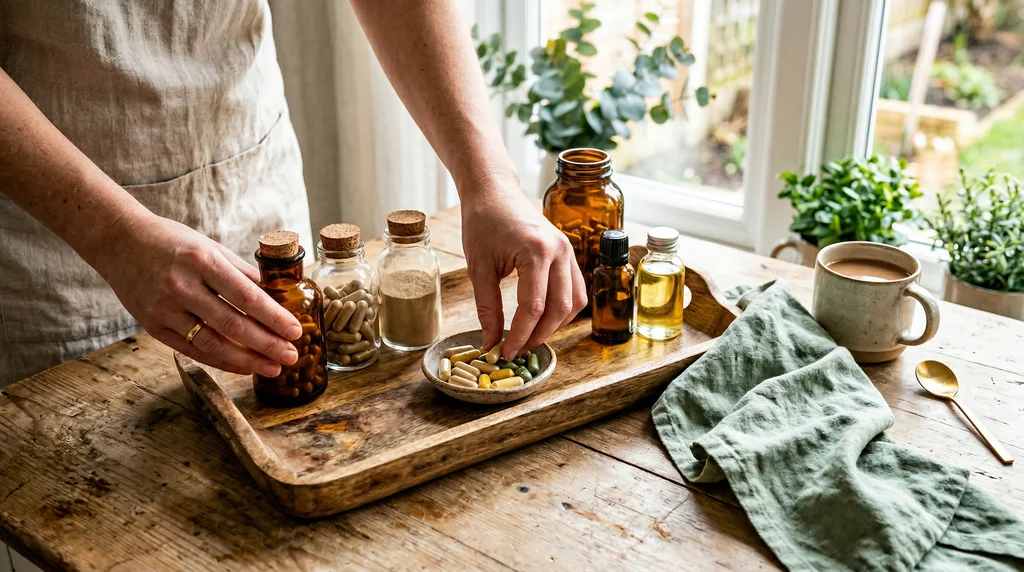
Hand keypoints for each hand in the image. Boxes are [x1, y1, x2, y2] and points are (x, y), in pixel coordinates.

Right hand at [92, 213, 301, 375]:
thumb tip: (276, 295)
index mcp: (202, 261)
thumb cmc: (172, 242)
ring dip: (246, 360)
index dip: (274, 317)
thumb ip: (242, 272)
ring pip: (212, 343)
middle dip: (266, 344)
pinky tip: (242, 366)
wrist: (119, 242)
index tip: (296, 331)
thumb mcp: (210, 247)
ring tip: (272, 368)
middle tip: (291, 356)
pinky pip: (191, 350)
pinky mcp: (153, 326)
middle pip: (232, 324)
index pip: (246, 296)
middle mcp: (182, 286)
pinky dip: (219, 360)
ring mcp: (165, 309)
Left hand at [460, 175, 587, 358]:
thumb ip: (487, 307)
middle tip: (517, 349)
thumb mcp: (479, 268)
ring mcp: (568, 251)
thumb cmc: (482, 222)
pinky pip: (575, 289)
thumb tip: (491, 342)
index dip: (520, 335)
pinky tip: (542, 318)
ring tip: (529, 336)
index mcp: (536, 251)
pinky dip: (562, 309)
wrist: (494, 191)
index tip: (505, 352)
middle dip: (538, 334)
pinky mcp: (568, 252)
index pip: (533, 307)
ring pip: (574, 302)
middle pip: (559, 309)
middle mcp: (559, 251)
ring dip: (555, 325)